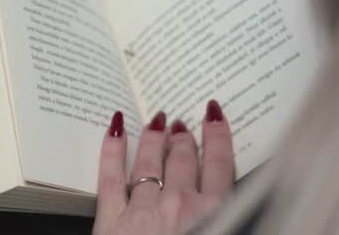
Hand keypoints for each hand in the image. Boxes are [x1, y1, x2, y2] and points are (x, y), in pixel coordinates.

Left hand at [93, 101, 234, 234]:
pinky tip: (115, 130)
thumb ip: (227, 213)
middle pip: (182, 161)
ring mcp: (143, 209)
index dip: (217, 137)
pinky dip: (113, 150)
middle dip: (182, 139)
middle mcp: (178, 204)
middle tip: (180, 124)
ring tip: (155, 123)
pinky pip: (111, 178)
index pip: (219, 165)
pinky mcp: (112, 221)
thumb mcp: (226, 234)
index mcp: (212, 213)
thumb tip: (227, 196)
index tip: (213, 116)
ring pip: (149, 163)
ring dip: (153, 139)